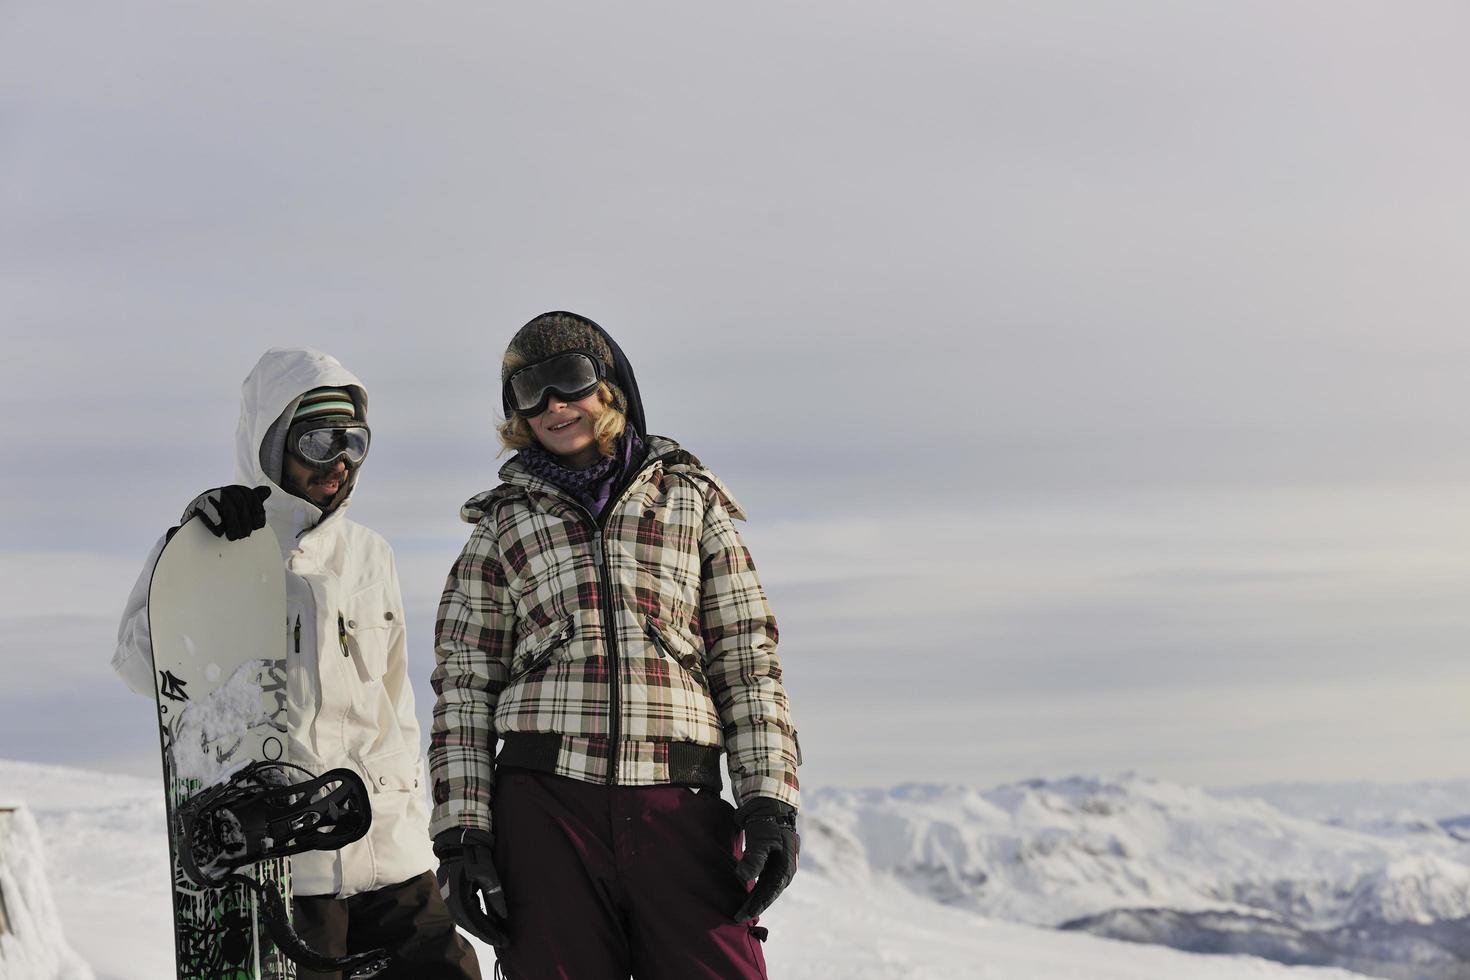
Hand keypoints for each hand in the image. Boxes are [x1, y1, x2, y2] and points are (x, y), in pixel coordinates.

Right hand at [182, 486, 270, 540]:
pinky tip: (219, 533)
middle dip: (245, 522)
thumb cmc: (220, 513)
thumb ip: (252, 499)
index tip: (258, 526)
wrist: (194, 519)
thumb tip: (267, 490)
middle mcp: (224, 490)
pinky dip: (216, 525)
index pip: (251, 497)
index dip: (257, 512)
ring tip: (233, 537)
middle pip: (241, 504)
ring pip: (228, 509)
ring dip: (233, 526)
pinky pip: (210, 514)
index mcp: (235, 489)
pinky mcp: (198, 505)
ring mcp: (210, 496)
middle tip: (244, 535)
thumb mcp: (238, 504)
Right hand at [433, 828, 508, 946]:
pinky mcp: (451, 891)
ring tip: (496, 932)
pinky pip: (463, 910)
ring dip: (479, 926)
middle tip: (502, 940)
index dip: (490, 933)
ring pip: (465, 919)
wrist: (458, 837)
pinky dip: (474, 917)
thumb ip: (495, 894)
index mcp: (458, 898)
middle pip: (469, 924)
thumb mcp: (487, 873)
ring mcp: (449, 896)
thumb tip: (503, 915)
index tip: (504, 941)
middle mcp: (450, 901)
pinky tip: (485, 918)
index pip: (475, 923)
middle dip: (486, 933)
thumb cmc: (473, 853)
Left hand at [733, 797, 799, 921]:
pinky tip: (748, 891)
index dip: (755, 905)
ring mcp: (781, 865)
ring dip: (755, 897)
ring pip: (767, 887)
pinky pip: (766, 878)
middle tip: (738, 917)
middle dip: (754, 905)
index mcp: (785, 868)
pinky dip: (757, 886)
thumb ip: (754, 859)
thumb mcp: (761, 840)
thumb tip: (744, 877)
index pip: (769, 893)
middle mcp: (786, 869)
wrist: (773, 805)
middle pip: (769, 893)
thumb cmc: (767, 823)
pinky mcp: (775, 860)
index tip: (742, 916)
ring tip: (742, 908)